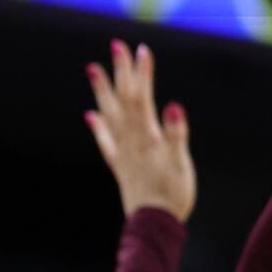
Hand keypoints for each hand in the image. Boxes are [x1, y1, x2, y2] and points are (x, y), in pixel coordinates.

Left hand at [85, 40, 194, 222]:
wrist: (154, 225)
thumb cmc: (172, 195)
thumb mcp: (181, 164)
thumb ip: (177, 134)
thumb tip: (175, 106)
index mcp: (147, 137)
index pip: (142, 98)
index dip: (142, 73)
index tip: (141, 49)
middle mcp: (130, 141)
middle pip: (124, 101)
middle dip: (121, 73)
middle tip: (116, 46)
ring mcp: (122, 153)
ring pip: (110, 116)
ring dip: (102, 92)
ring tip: (93, 69)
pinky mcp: (120, 167)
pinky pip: (105, 142)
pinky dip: (98, 127)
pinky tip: (90, 115)